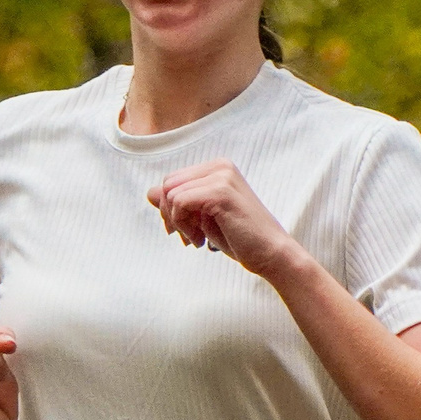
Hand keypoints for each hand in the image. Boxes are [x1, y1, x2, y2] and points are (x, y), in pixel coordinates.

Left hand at [145, 160, 301, 279]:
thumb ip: (179, 202)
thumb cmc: (240, 237)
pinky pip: (180, 203)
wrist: (271, 253)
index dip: (169, 208)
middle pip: (167, 184)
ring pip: (171, 194)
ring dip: (178, 223)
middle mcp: (220, 166)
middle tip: (189, 236)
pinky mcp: (220, 191)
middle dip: (170, 214)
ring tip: (197, 238)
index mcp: (217, 167)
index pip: (172, 180)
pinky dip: (184, 225)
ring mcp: (221, 176)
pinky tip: (201, 239)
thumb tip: (149, 193)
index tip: (183, 230)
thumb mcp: (202, 216)